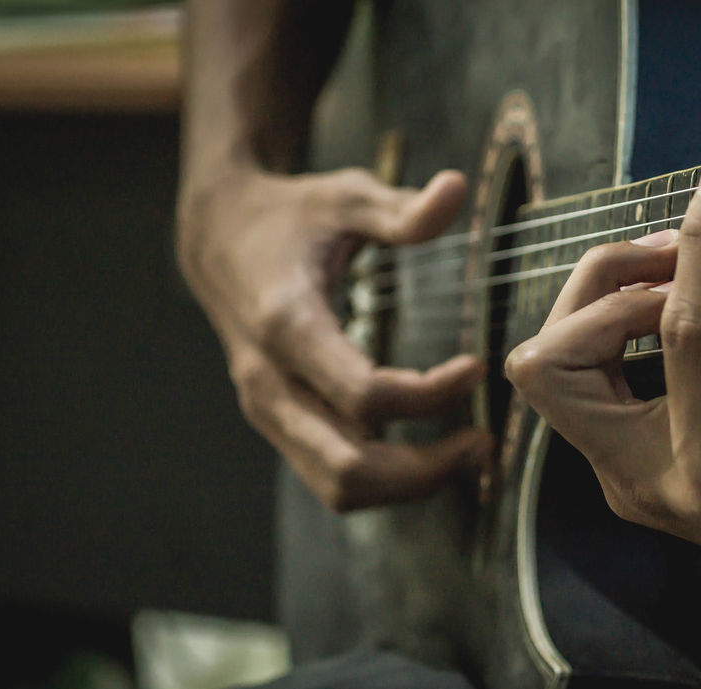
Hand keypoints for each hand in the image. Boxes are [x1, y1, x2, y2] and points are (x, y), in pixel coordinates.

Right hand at [178, 166, 491, 511]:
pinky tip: (430, 452)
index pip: (364, 395)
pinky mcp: (278, 421)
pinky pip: (331, 475)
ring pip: (337, 487)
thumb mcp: (344, 197)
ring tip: (465, 455)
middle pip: (348, 467)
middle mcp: (268, 380)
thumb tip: (455, 191)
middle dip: (424, 470)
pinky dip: (386, 480)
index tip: (476, 367)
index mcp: (286, 324)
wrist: (217, 238)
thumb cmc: (289, 217)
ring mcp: (268, 409)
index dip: (430, 395)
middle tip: (483, 444)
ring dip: (408, 485)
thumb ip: (400, 208)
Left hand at [505, 147, 700, 638]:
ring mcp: (625, 480)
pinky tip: (676, 307)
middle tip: (687, 249)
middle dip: (607, 285)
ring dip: (601, 303)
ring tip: (681, 272)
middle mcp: (648, 484)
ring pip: (549, 369)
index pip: (684, 336)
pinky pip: (583, 382)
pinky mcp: (623, 467)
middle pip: (552, 363)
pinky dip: (614, 329)